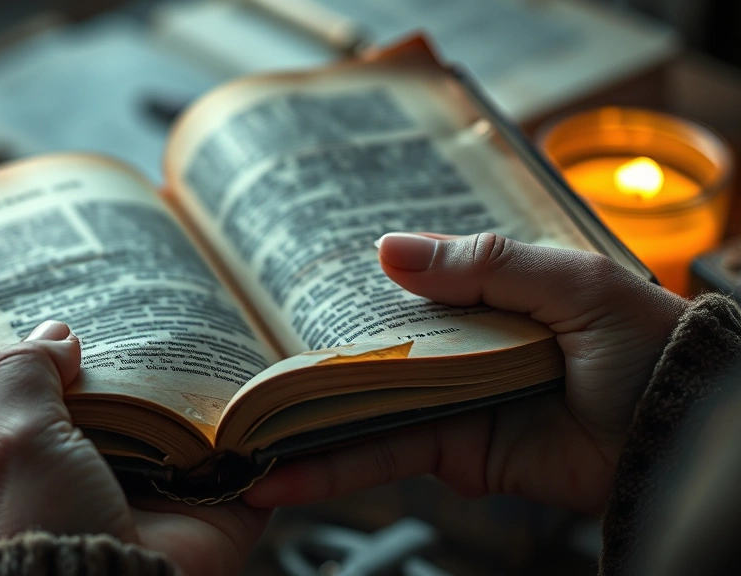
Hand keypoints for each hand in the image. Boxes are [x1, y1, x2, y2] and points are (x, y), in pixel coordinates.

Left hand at [0, 321, 268, 575]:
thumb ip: (24, 376)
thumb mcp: (12, 440)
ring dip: (193, 390)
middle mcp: (86, 482)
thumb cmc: (47, 525)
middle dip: (124, 367)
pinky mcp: (210, 509)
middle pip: (105, 407)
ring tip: (206, 328)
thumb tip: (56, 333)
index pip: (18, 407)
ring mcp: (152, 495)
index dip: (34, 365)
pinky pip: (239, 460)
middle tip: (139, 311)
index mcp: (22, 472)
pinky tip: (253, 378)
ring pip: (173, 426)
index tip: (55, 318)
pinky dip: (250, 429)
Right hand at [245, 233, 686, 512]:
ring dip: (303, 424)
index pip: (402, 291)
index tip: (279, 291)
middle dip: (307, 362)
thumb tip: (388, 250)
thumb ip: (482, 263)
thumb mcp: (569, 280)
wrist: (680, 427)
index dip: (346, 293)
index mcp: (485, 297)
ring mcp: (452, 404)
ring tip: (241, 434)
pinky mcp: (456, 457)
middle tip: (243, 370)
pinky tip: (282, 478)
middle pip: (370, 352)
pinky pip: (387, 457)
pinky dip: (334, 470)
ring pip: (365, 409)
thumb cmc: (641, 341)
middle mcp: (459, 349)